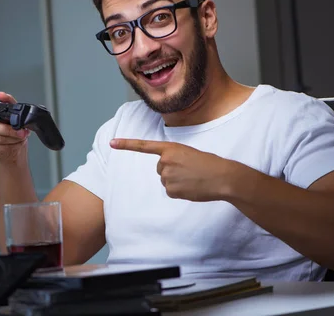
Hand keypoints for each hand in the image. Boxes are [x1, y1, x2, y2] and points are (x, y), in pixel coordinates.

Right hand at [0, 91, 29, 162]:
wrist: (16, 144)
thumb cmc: (13, 127)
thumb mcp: (15, 112)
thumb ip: (9, 101)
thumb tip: (0, 95)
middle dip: (7, 129)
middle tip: (19, 130)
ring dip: (10, 138)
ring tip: (19, 136)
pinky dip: (8, 146)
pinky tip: (13, 143)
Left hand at [110, 138, 236, 201]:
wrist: (222, 177)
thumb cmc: (208, 164)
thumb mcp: (189, 153)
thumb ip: (173, 159)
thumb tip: (164, 173)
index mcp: (171, 148)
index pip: (144, 146)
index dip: (126, 144)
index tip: (112, 143)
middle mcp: (165, 161)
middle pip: (160, 168)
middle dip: (172, 170)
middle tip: (189, 170)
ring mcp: (167, 176)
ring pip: (165, 180)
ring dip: (177, 181)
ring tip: (193, 178)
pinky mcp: (171, 190)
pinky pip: (170, 191)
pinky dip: (180, 190)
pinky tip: (191, 187)